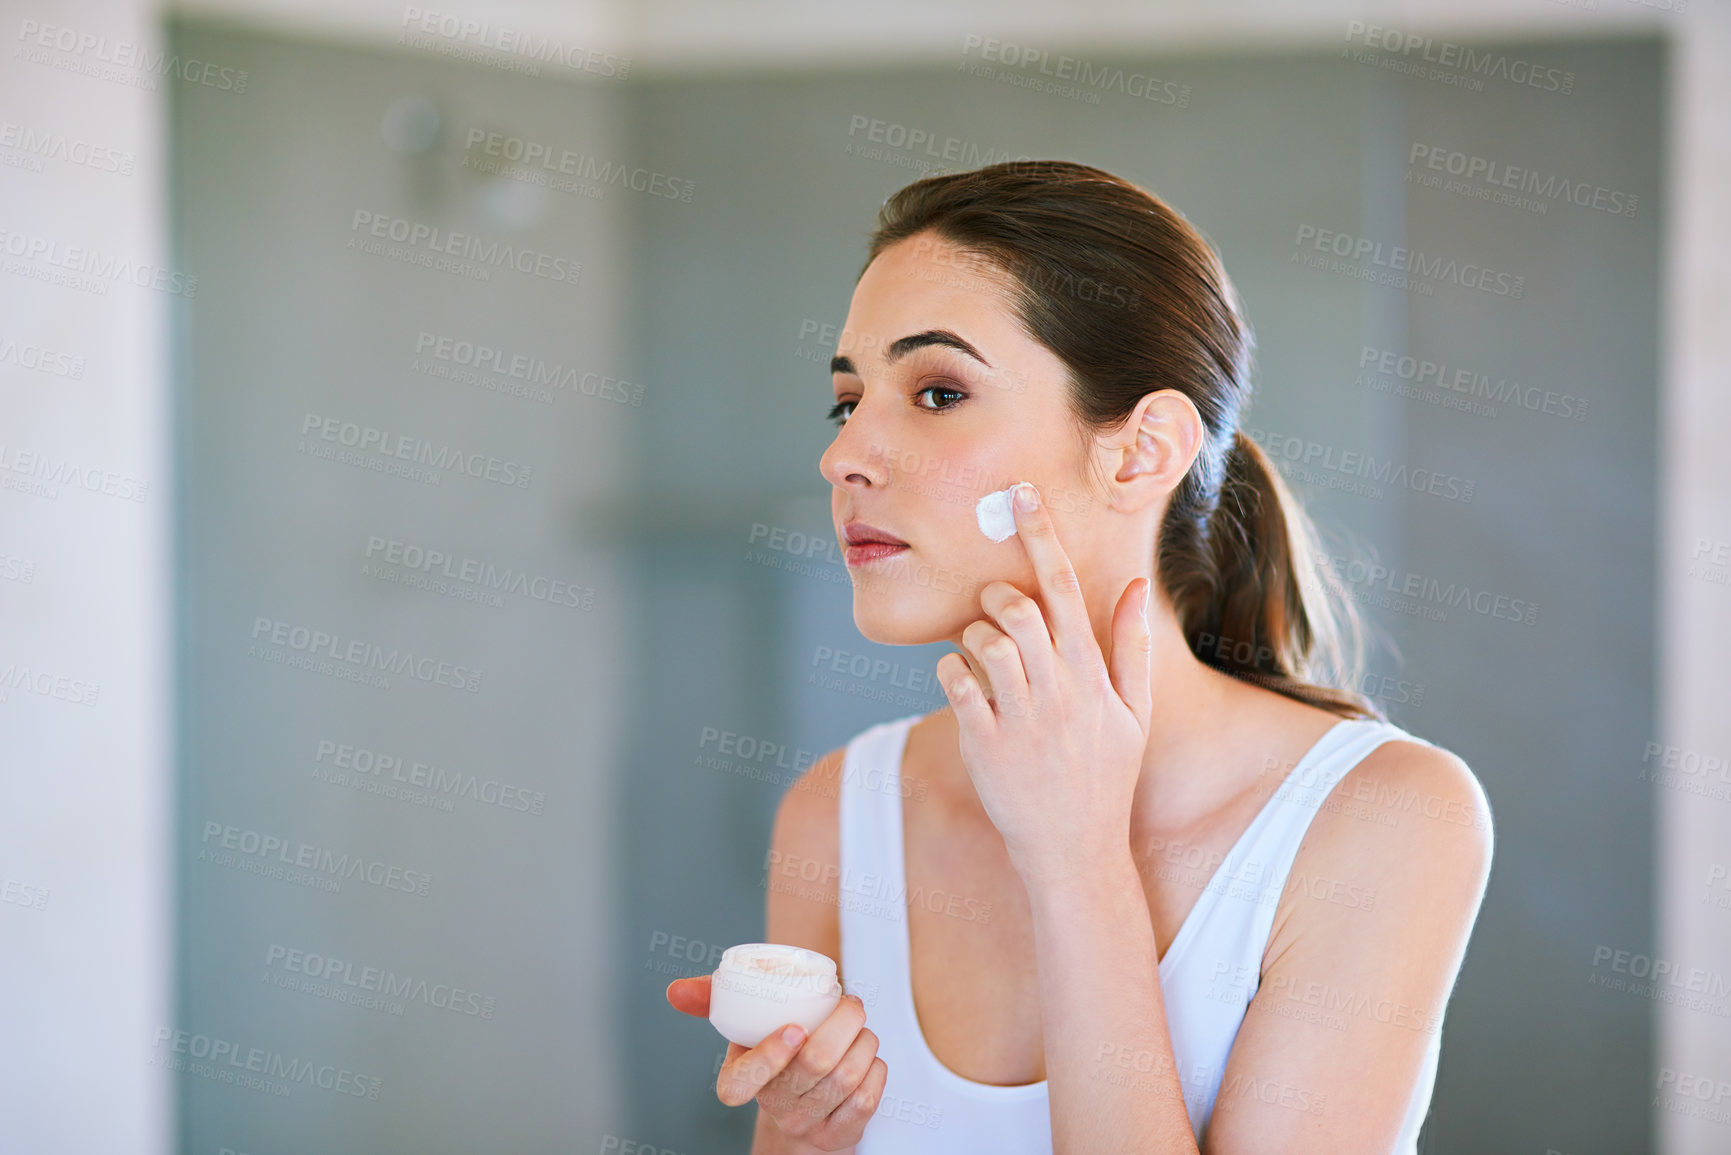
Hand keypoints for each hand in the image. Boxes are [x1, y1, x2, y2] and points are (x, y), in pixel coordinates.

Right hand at [666, 975, 887, 1147]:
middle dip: (843, 1024)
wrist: (801, 1114)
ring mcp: (805, 1124)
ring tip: (862, 1027)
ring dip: (864, 1042)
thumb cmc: (774, 1058)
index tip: (794, 1028)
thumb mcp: (742, 1029)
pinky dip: (876, 1071)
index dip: (769, 1057)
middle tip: (852, 1003)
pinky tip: (870, 1058)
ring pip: (845, 1080)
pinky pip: (865, 1102)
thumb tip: (675, 991)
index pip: (742, 1083)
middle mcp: (772, 1106)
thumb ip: (712, 1000)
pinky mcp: (838, 1136)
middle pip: (814, 1066)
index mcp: (741, 1079)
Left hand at [935, 482, 1153, 890]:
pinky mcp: (985, 742)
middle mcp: (1059, 690)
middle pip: (1018, 608)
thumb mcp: (1134, 714)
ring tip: (980, 655)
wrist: (1075, 850)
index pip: (1066, 589)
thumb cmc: (1104, 776)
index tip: (1022, 495)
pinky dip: (949, 671)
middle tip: (992, 606)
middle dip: (996, 594)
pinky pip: (955, 683)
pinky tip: (959, 683)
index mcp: (1093, 675)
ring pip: (984, 641)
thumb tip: (1136, 586)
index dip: (1042, 536)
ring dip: (972, 635)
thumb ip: (1131, 647)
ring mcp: (1022, 717)